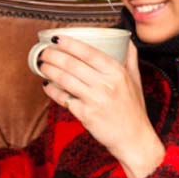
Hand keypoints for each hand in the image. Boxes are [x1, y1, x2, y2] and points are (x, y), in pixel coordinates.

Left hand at [39, 37, 164, 177]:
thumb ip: (130, 58)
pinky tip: (47, 85)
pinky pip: (64, 99)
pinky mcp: (86, 115)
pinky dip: (53, 91)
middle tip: (43, 51)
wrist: (134, 139)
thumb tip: (127, 39)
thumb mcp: (136, 80)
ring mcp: (95, 100)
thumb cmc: (134, 110)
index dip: (70, 43)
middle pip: (73, 64)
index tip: (57, 38)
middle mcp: (106, 84)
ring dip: (49, 70)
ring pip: (65, 79)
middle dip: (53, 55)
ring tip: (41, 65)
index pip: (89, 52)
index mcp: (117, 72)